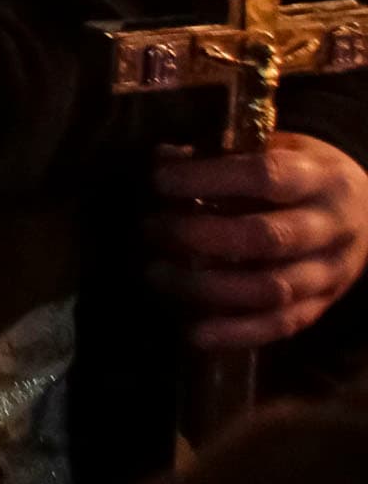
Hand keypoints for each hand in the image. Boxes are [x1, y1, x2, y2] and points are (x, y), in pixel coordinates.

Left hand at [148, 134, 367, 350]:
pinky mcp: (322, 307)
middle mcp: (331, 228)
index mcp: (320, 179)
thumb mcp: (276, 149)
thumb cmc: (303, 175)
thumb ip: (223, 154)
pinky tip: (194, 333)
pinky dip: (236, 332)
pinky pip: (281, 325)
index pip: (265, 176)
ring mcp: (331, 273)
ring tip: (157, 274)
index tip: (160, 180)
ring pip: (272, 289)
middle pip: (266, 238)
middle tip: (151, 229)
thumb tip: (163, 159)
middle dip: (199, 236)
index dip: (209, 178)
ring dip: (207, 287)